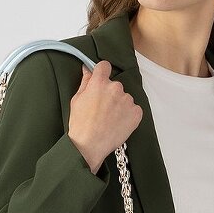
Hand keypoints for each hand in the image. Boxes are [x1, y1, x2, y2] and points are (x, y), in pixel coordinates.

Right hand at [67, 59, 142, 173]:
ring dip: (120, 105)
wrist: (89, 146)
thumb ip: (85, 82)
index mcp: (100, 82)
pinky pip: (134, 109)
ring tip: (110, 120)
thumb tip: (87, 69)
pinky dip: (128, 115)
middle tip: (102, 109)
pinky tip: (118, 124)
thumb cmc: (80, 125)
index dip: (102, 73)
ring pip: (125, 98)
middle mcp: (115, 88)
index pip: (105, 66)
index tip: (101, 80)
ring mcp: (127, 100)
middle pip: (115, 85)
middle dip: (110, 94)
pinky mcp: (136, 113)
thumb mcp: (77, 100)